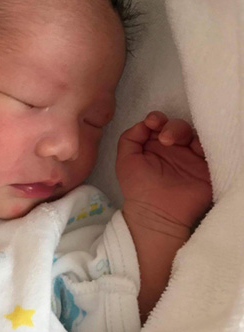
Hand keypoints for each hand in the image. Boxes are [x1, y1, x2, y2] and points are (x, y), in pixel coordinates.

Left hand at [116, 111, 212, 229]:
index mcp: (152, 146)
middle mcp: (172, 149)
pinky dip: (201, 142)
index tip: (152, 122)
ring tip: (170, 141)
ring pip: (191, 133)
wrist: (156, 213)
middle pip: (175, 125)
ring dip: (181, 131)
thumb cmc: (138, 188)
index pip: (157, 124)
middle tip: (163, 138)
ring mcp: (188, 157)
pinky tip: (192, 146)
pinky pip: (208, 147)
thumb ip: (130, 138)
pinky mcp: (204, 166)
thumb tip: (144, 123)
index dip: (156, 119)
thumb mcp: (125, 160)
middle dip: (169, 125)